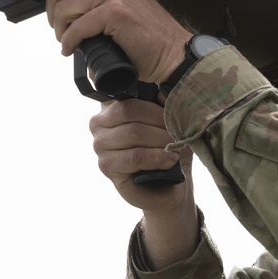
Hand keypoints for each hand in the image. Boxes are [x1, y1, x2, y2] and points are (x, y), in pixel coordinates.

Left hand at [37, 0, 192, 84]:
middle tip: (64, 29)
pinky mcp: (114, 12)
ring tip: (71, 39)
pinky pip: (75, 28)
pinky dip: (70, 43)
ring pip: (62, 9)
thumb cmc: (143, 30)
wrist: (170, 50)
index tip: (52, 6)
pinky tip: (74, 48)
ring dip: (61, 31)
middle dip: (54, 15)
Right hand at [90, 97, 193, 212]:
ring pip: (134, 132)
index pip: (130, 94)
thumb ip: (163, 104)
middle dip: (159, 121)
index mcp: (112, 105)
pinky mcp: (106, 166)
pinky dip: (156, 157)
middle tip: (178, 132)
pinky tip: (169, 159)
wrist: (170, 185)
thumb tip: (163, 92)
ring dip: (161, 140)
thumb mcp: (169, 121)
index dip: (155, 104)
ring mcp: (99, 144)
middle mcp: (99, 122)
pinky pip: (135, 156)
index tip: (174, 113)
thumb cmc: (167, 148)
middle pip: (130, 110)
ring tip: (175, 147)